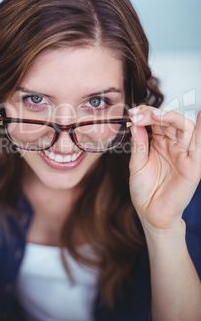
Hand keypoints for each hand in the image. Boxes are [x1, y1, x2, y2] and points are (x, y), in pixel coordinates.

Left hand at [128, 106, 200, 230]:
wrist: (150, 213)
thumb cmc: (145, 190)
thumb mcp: (137, 163)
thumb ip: (139, 143)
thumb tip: (135, 122)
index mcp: (160, 143)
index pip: (157, 121)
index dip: (146, 114)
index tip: (132, 114)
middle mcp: (174, 145)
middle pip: (170, 121)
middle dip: (154, 113)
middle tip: (139, 115)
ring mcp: (184, 154)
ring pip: (185, 127)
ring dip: (170, 118)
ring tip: (155, 114)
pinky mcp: (194, 166)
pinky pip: (200, 146)